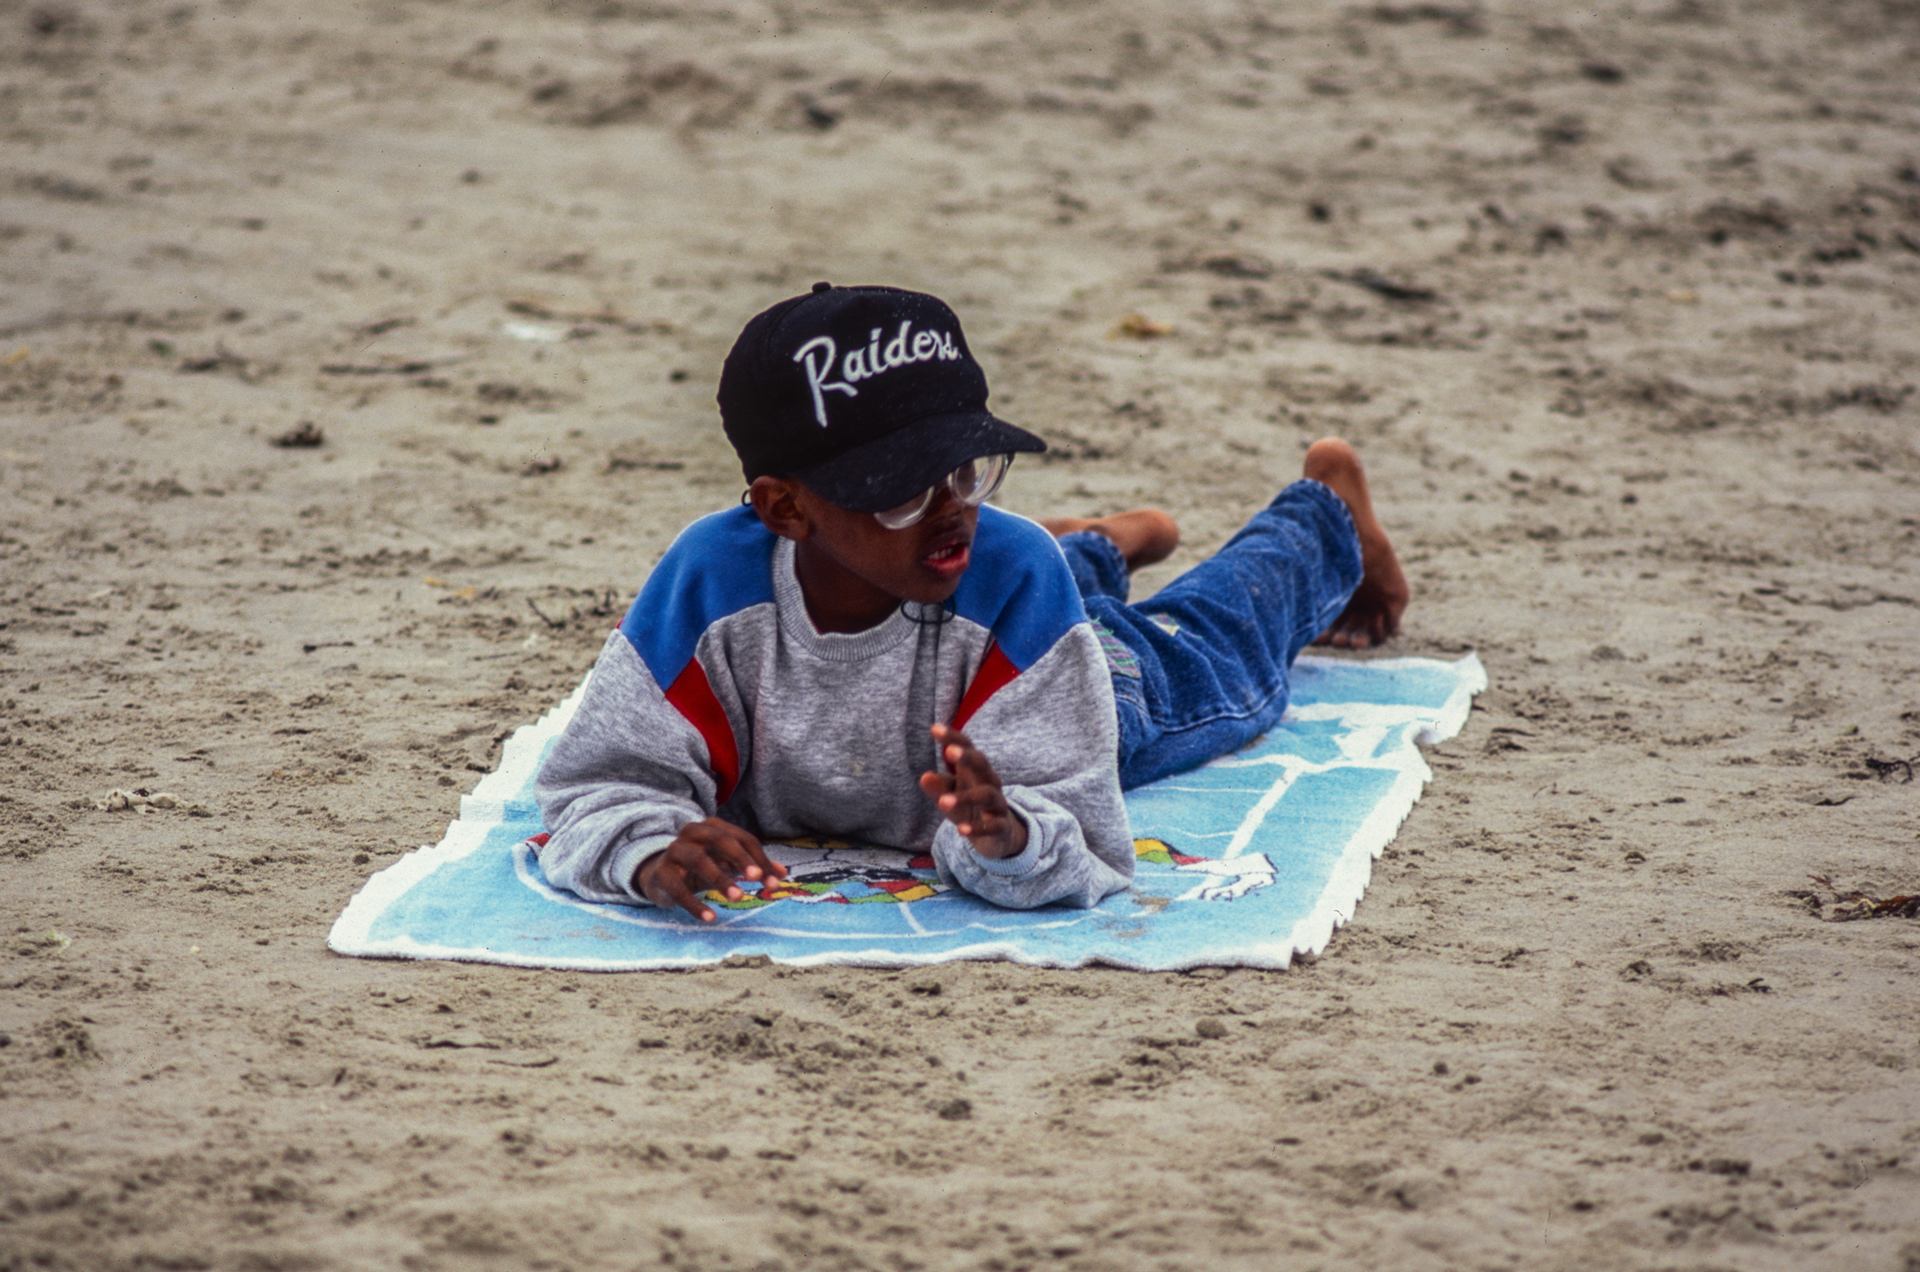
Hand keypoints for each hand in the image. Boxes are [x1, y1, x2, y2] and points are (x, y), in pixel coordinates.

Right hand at [635, 818, 786, 922]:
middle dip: (740, 858)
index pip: (741, 838)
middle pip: (720, 840)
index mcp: (712, 827)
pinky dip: (694, 903)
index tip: (775, 880)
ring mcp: (674, 851)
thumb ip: (753, 866)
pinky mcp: (662, 873)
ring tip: (737, 897)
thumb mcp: (727, 863)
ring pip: (698, 859)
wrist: (659, 875)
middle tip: (755, 878)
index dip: (760, 858)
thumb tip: (782, 874)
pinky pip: (677, 888)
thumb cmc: (701, 866)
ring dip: (720, 878)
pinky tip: (710, 916)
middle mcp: (692, 833)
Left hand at [918, 724, 1028, 859]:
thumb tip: (924, 777)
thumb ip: (938, 787)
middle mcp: (989, 782)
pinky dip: (977, 828)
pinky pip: (993, 826)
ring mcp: (997, 804)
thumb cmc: (970, 806)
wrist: (999, 835)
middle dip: (967, 757)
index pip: (967, 748)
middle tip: (949, 751)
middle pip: (982, 764)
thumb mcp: (951, 795)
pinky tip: (961, 830)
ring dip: (965, 797)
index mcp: (975, 770)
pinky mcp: (1001, 827)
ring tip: (943, 802)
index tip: (934, 728)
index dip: (953, 738)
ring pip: (987, 795)